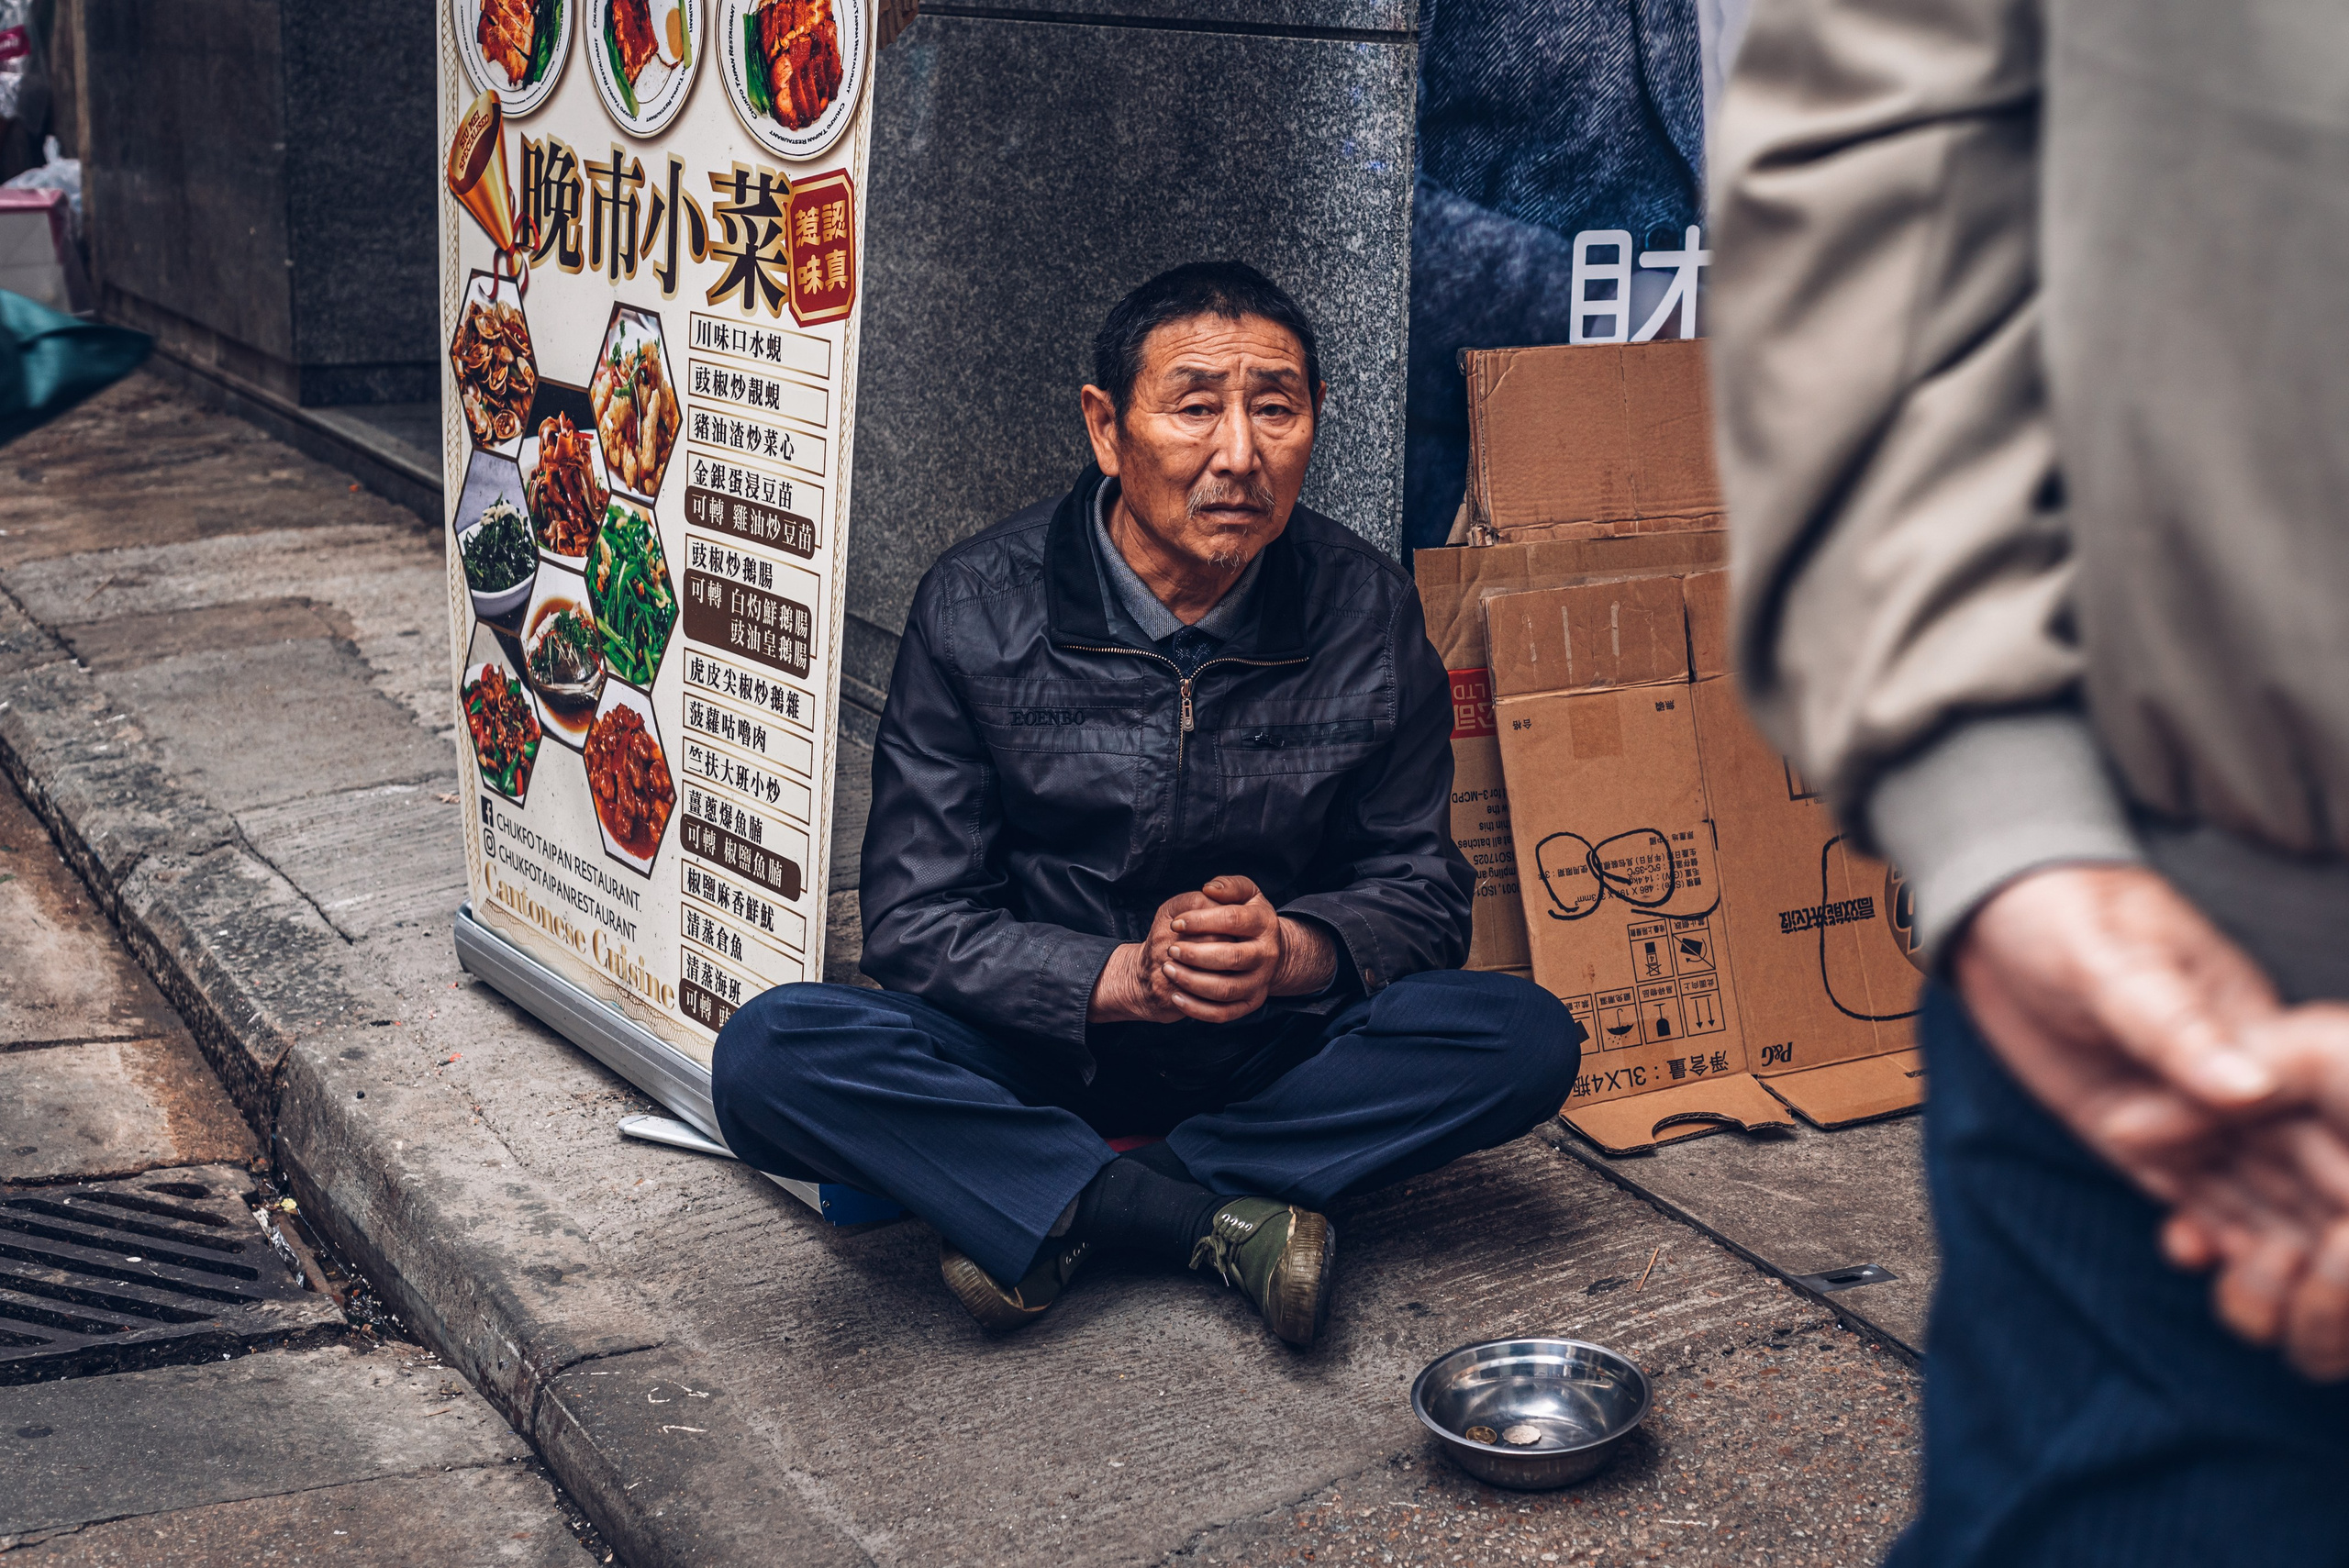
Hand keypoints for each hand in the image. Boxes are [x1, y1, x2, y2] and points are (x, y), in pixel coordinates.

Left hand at [1086, 876, 1336, 1024]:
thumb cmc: (1245, 917)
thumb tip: (1209, 889)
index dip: (1201, 921)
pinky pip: (1223, 1013)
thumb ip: (1229, 885)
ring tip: (1168, 969)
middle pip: (1231, 957)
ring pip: (1225, 989)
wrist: (1266, 951)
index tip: (1175, 923)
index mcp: (1264, 922)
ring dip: (1192, 982)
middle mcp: (1267, 954)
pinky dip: (1197, 1008)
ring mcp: (1260, 981)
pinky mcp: (1251, 1003)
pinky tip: (1175, 995)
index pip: (1233, 920)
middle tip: (1171, 950)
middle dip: (1195, 954)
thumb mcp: (1245, 894)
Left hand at [1948, 863, 2348, 1374]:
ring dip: (2265, 1250)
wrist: (1994, 915)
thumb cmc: (2064, 911)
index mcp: (2254, 1032)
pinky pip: (2188, 1196)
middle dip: (2313, 1234)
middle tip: (2307, 1291)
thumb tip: (2246, 1086)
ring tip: (2263, 1298)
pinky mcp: (2141, 1138)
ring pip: (2252, 1196)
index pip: (2314, 1117)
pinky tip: (2197, 1258)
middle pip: (2298, 1171)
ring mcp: (2190, 1115)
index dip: (2334, 1176)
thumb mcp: (2112, 961)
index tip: (2339, 1238)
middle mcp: (2235, 1084)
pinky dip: (2202, 1233)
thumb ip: (2173, 1026)